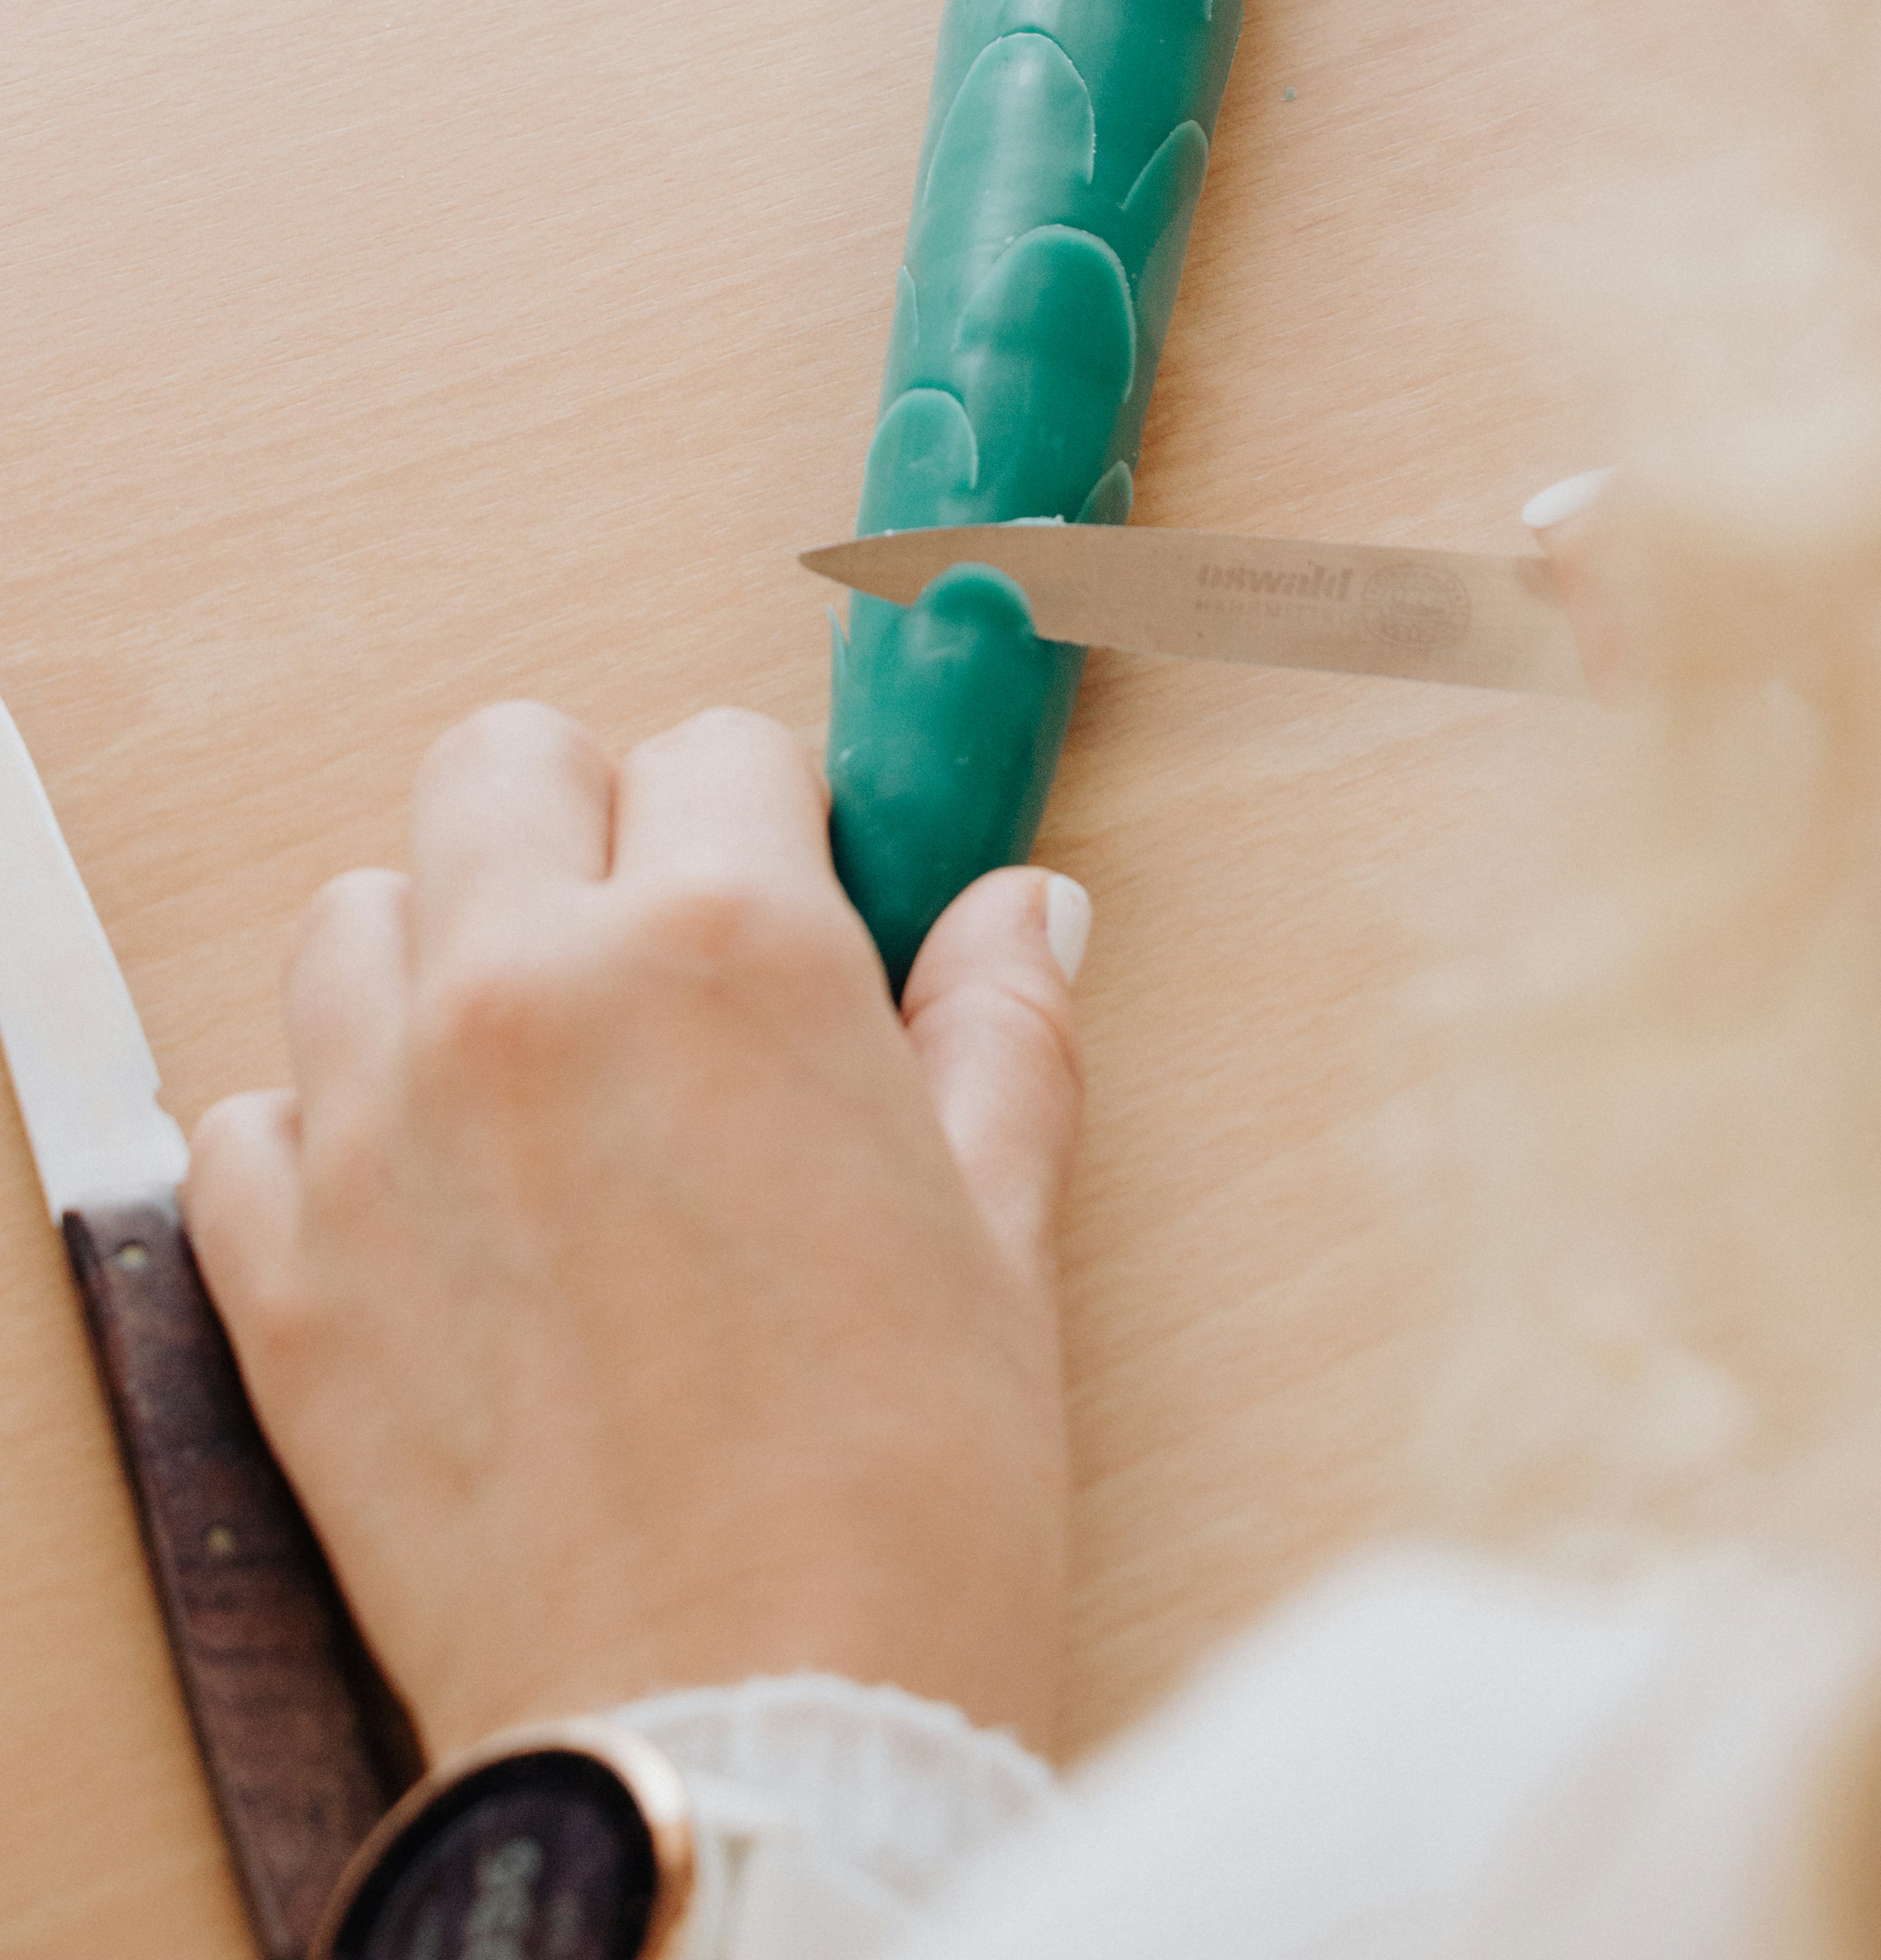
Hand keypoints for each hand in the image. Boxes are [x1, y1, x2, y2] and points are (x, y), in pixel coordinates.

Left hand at [184, 702, 1088, 1759]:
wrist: (746, 1737)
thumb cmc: (901, 1500)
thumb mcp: (999, 1233)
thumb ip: (999, 1032)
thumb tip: (1021, 911)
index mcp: (730, 950)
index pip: (717, 752)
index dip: (767, 821)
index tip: (788, 887)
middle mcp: (532, 989)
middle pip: (500, 765)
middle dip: (584, 825)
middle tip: (654, 949)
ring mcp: (382, 1121)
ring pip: (356, 913)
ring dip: (440, 956)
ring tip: (534, 1077)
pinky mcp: (283, 1269)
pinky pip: (251, 1112)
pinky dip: (324, 1134)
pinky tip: (430, 1212)